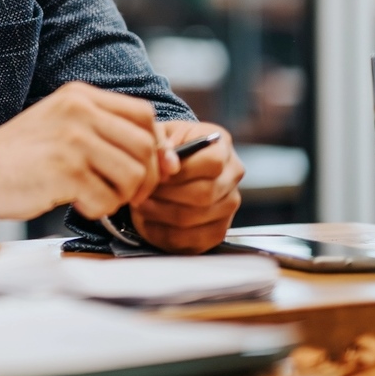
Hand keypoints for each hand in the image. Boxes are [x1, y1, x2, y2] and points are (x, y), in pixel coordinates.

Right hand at [0, 81, 174, 219]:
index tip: (151, 167)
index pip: (144, 113)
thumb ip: (108, 135)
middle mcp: (80, 111)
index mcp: (80, 96)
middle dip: (146, 178)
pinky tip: (77, 203)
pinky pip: (108, 199)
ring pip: (133, 174)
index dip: (156, 144)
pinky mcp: (67, 171)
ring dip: (122, 196)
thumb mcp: (63, 126)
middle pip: (145, 145)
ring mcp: (73, 140)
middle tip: (128, 194)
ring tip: (98, 197)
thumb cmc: (21, 156)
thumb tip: (166, 161)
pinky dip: (99, 210)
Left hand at [130, 120, 243, 253]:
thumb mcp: (161, 135)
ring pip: (193, 218)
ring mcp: (228, 207)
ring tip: (142, 203)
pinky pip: (189, 240)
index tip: (157, 173)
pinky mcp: (216, 232)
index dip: (181, 171)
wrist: (169, 167)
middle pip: (204, 194)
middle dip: (166, 194)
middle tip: (143, 192)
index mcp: (222, 146)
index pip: (212, 163)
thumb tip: (168, 166)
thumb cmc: (165, 148)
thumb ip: (163, 145)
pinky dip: (162, 232)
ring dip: (160, 213)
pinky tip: (148, 219)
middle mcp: (232, 177)